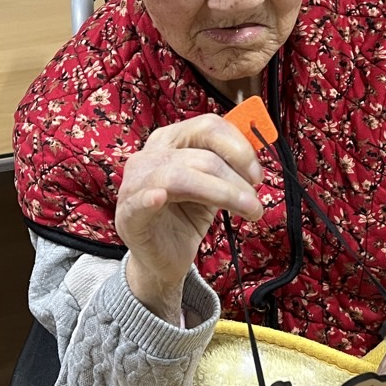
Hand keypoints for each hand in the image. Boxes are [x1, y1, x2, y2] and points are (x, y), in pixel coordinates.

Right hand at [115, 114, 263, 319]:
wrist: (165, 258)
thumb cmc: (186, 217)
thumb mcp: (213, 187)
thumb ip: (227, 167)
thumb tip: (256, 154)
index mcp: (170, 141)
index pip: (207, 127)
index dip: (239, 148)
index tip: (257, 174)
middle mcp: (150, 156)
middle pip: (201, 155)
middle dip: (236, 177)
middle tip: (255, 200)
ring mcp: (135, 184)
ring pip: (183, 177)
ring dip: (223, 193)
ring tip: (246, 210)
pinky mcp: (128, 215)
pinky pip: (139, 201)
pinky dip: (150, 198)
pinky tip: (161, 198)